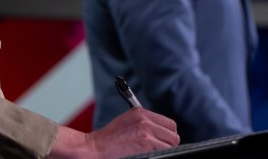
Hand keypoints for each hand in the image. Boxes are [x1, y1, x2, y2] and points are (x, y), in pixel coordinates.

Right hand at [47, 108, 178, 158]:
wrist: (94, 147)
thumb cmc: (108, 139)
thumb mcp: (127, 122)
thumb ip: (145, 123)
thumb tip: (161, 132)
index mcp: (141, 113)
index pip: (169, 124)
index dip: (167, 135)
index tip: (163, 141)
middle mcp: (145, 121)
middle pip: (173, 135)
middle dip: (167, 144)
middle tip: (157, 149)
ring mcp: (147, 133)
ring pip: (171, 146)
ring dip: (163, 151)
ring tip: (150, 153)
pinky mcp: (146, 146)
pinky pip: (165, 153)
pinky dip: (159, 156)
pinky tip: (147, 155)